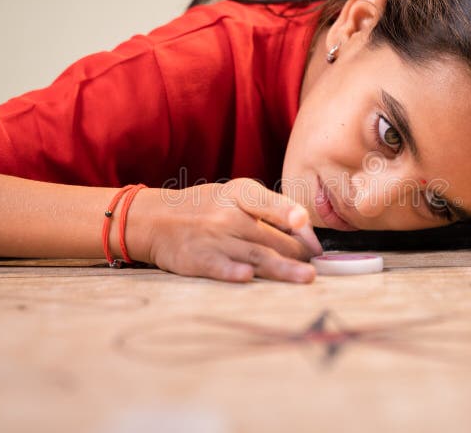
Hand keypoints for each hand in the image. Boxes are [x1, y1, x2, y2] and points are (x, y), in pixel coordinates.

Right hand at [131, 178, 322, 282]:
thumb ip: (270, 209)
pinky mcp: (198, 259)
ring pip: (257, 255)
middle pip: (273, 238)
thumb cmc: (207, 208)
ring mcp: (214, 237)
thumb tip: (307, 231)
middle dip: (298, 254)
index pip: (271, 203)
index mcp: (241, 194)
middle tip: (315, 267)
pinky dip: (233, 271)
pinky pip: (220, 266)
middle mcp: (229, 214)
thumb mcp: (236, 196)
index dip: (291, 215)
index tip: (305, 226)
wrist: (155, 219)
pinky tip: (247, 277)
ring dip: (284, 268)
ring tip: (306, 277)